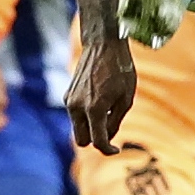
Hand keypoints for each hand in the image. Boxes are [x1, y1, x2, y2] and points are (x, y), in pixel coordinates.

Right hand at [64, 34, 135, 155]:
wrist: (103, 44)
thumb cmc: (120, 70)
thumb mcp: (126, 98)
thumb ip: (116, 121)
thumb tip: (107, 138)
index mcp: (94, 109)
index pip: (97, 141)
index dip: (108, 150)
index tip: (117, 150)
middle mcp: (77, 107)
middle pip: (81, 140)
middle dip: (95, 140)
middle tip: (111, 131)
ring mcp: (70, 100)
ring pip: (78, 128)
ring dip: (90, 127)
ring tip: (108, 108)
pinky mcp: (68, 95)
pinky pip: (76, 115)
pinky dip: (86, 115)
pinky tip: (100, 99)